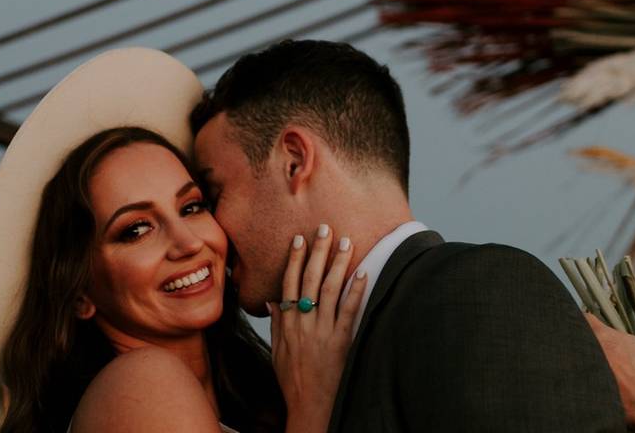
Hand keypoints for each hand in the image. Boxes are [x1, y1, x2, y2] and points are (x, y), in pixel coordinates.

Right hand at [269, 225, 366, 432]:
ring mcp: (321, 331)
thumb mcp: (277, 351)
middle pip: (309, 279)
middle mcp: (302, 323)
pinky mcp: (340, 341)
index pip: (289, 282)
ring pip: (329, 289)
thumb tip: (272, 301)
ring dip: (338, 262)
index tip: (299, 238)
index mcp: (287, 323)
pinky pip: (348, 310)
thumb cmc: (293, 380)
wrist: (309, 406)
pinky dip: (355, 290)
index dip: (294, 259)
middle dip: (317, 251)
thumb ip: (276, 324)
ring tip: (346, 242)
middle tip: (325, 228)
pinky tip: (363, 272)